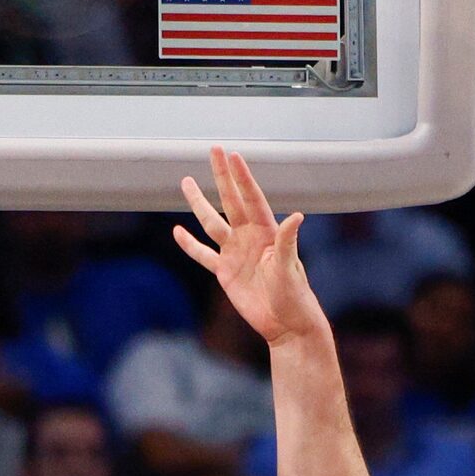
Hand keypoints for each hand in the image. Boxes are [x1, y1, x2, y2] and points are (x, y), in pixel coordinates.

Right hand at [172, 147, 326, 348]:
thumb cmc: (294, 295)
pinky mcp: (225, 273)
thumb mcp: (289, 267)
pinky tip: (178, 231)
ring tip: (187, 182)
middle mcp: (249, 237)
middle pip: (231, 201)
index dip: (242, 177)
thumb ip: (287, 240)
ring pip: (212, 223)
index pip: (251, 198)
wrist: (285, 324)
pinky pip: (203, 255)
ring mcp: (235, 253)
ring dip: (200, 203)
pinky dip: (190, 245)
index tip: (232, 155)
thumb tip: (296, 216)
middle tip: (213, 151)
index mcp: (267, 232)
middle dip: (221, 177)